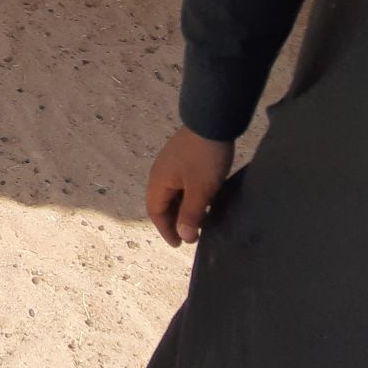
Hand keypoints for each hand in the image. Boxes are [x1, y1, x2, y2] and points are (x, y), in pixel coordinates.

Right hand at [146, 127, 235, 246]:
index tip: (179, 245)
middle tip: (192, 236)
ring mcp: (172, 164)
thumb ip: (190, 215)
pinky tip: (206, 200)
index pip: (155, 212)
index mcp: (159, 181)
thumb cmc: (204, 159)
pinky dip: (190, 197)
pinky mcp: (183, 158)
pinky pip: (182, 184)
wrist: (213, 122)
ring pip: (174, 193)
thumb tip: (183, 236)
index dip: (166, 230)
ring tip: (201, 221)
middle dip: (175, 221)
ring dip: (184, 209)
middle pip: (163, 203)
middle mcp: (160, 173)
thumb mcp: (200, 191)